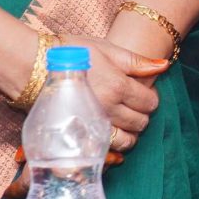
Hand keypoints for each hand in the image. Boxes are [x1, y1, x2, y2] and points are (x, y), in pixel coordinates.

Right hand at [39, 33, 165, 154]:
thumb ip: (137, 61)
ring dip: (130, 133)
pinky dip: (113, 146)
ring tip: (123, 121)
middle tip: (133, 107)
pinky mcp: (78, 134)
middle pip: (141, 123)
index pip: (149, 103)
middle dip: (142, 116)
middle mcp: (109, 108)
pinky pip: (105, 150)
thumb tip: (164, 66)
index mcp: (118, 86)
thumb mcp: (107, 49)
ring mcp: (93, 124)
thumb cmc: (71, 52)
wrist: (33, 66)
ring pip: (126, 141)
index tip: (143, 94)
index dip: (150, 99)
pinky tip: (110, 134)